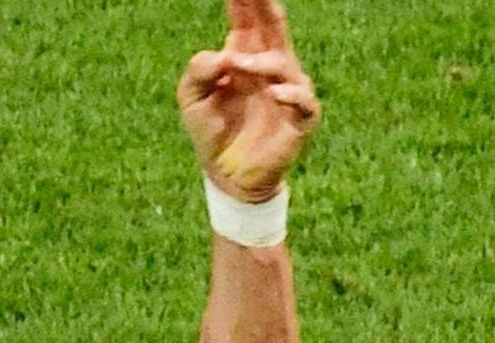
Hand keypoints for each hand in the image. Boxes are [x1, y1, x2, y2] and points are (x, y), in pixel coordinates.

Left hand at [178, 0, 320, 203]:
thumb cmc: (212, 130)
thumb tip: (224, 56)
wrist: (227, 175)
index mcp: (245, 56)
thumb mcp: (191, 100)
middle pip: (274, 28)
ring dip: (263, 61)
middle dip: (267, 7)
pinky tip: (275, 93)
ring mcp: (290, 89)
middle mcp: (271, 67)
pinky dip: (290, 94)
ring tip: (239, 64)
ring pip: (284, 63)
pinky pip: (303, 100)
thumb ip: (198, 72)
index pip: (247, 20)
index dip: (245, 2)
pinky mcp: (301, 118)